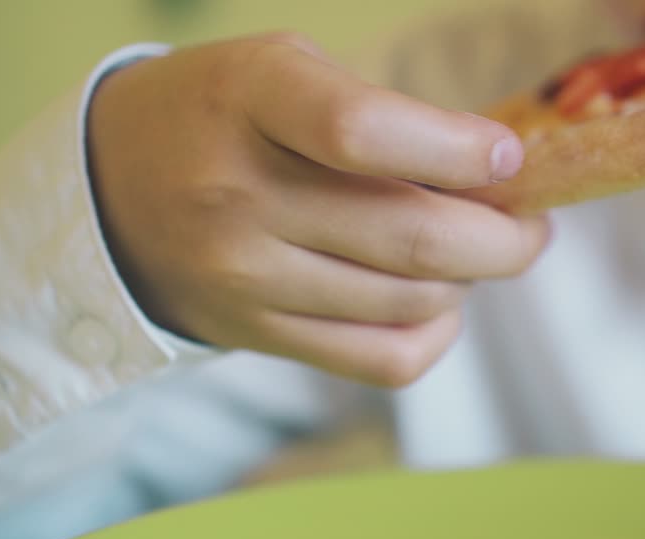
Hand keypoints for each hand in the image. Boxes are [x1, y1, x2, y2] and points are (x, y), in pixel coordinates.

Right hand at [86, 33, 548, 386]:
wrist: (113, 191)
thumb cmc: (225, 116)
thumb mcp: (285, 72)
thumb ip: (385, 114)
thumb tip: (498, 175)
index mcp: (250, 101)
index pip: (363, 132)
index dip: (459, 150)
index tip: (507, 156)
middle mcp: (240, 195)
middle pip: (415, 238)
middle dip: (505, 239)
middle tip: (531, 225)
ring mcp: (247, 277)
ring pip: (412, 302)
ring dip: (471, 280)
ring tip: (474, 252)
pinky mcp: (259, 336)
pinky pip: (385, 360)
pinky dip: (437, 336)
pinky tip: (438, 303)